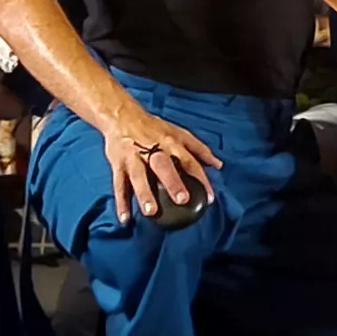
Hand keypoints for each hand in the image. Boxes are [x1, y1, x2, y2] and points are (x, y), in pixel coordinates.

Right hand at [102, 109, 219, 226]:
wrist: (122, 117)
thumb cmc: (154, 128)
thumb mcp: (179, 133)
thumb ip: (199, 149)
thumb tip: (218, 165)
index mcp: (170, 142)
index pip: (189, 161)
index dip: (201, 178)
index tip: (209, 198)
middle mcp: (153, 149)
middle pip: (163, 166)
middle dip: (172, 182)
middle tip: (182, 200)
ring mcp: (133, 157)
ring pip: (138, 176)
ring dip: (144, 194)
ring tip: (151, 212)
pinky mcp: (118, 164)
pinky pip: (119, 184)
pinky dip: (121, 202)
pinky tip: (125, 218)